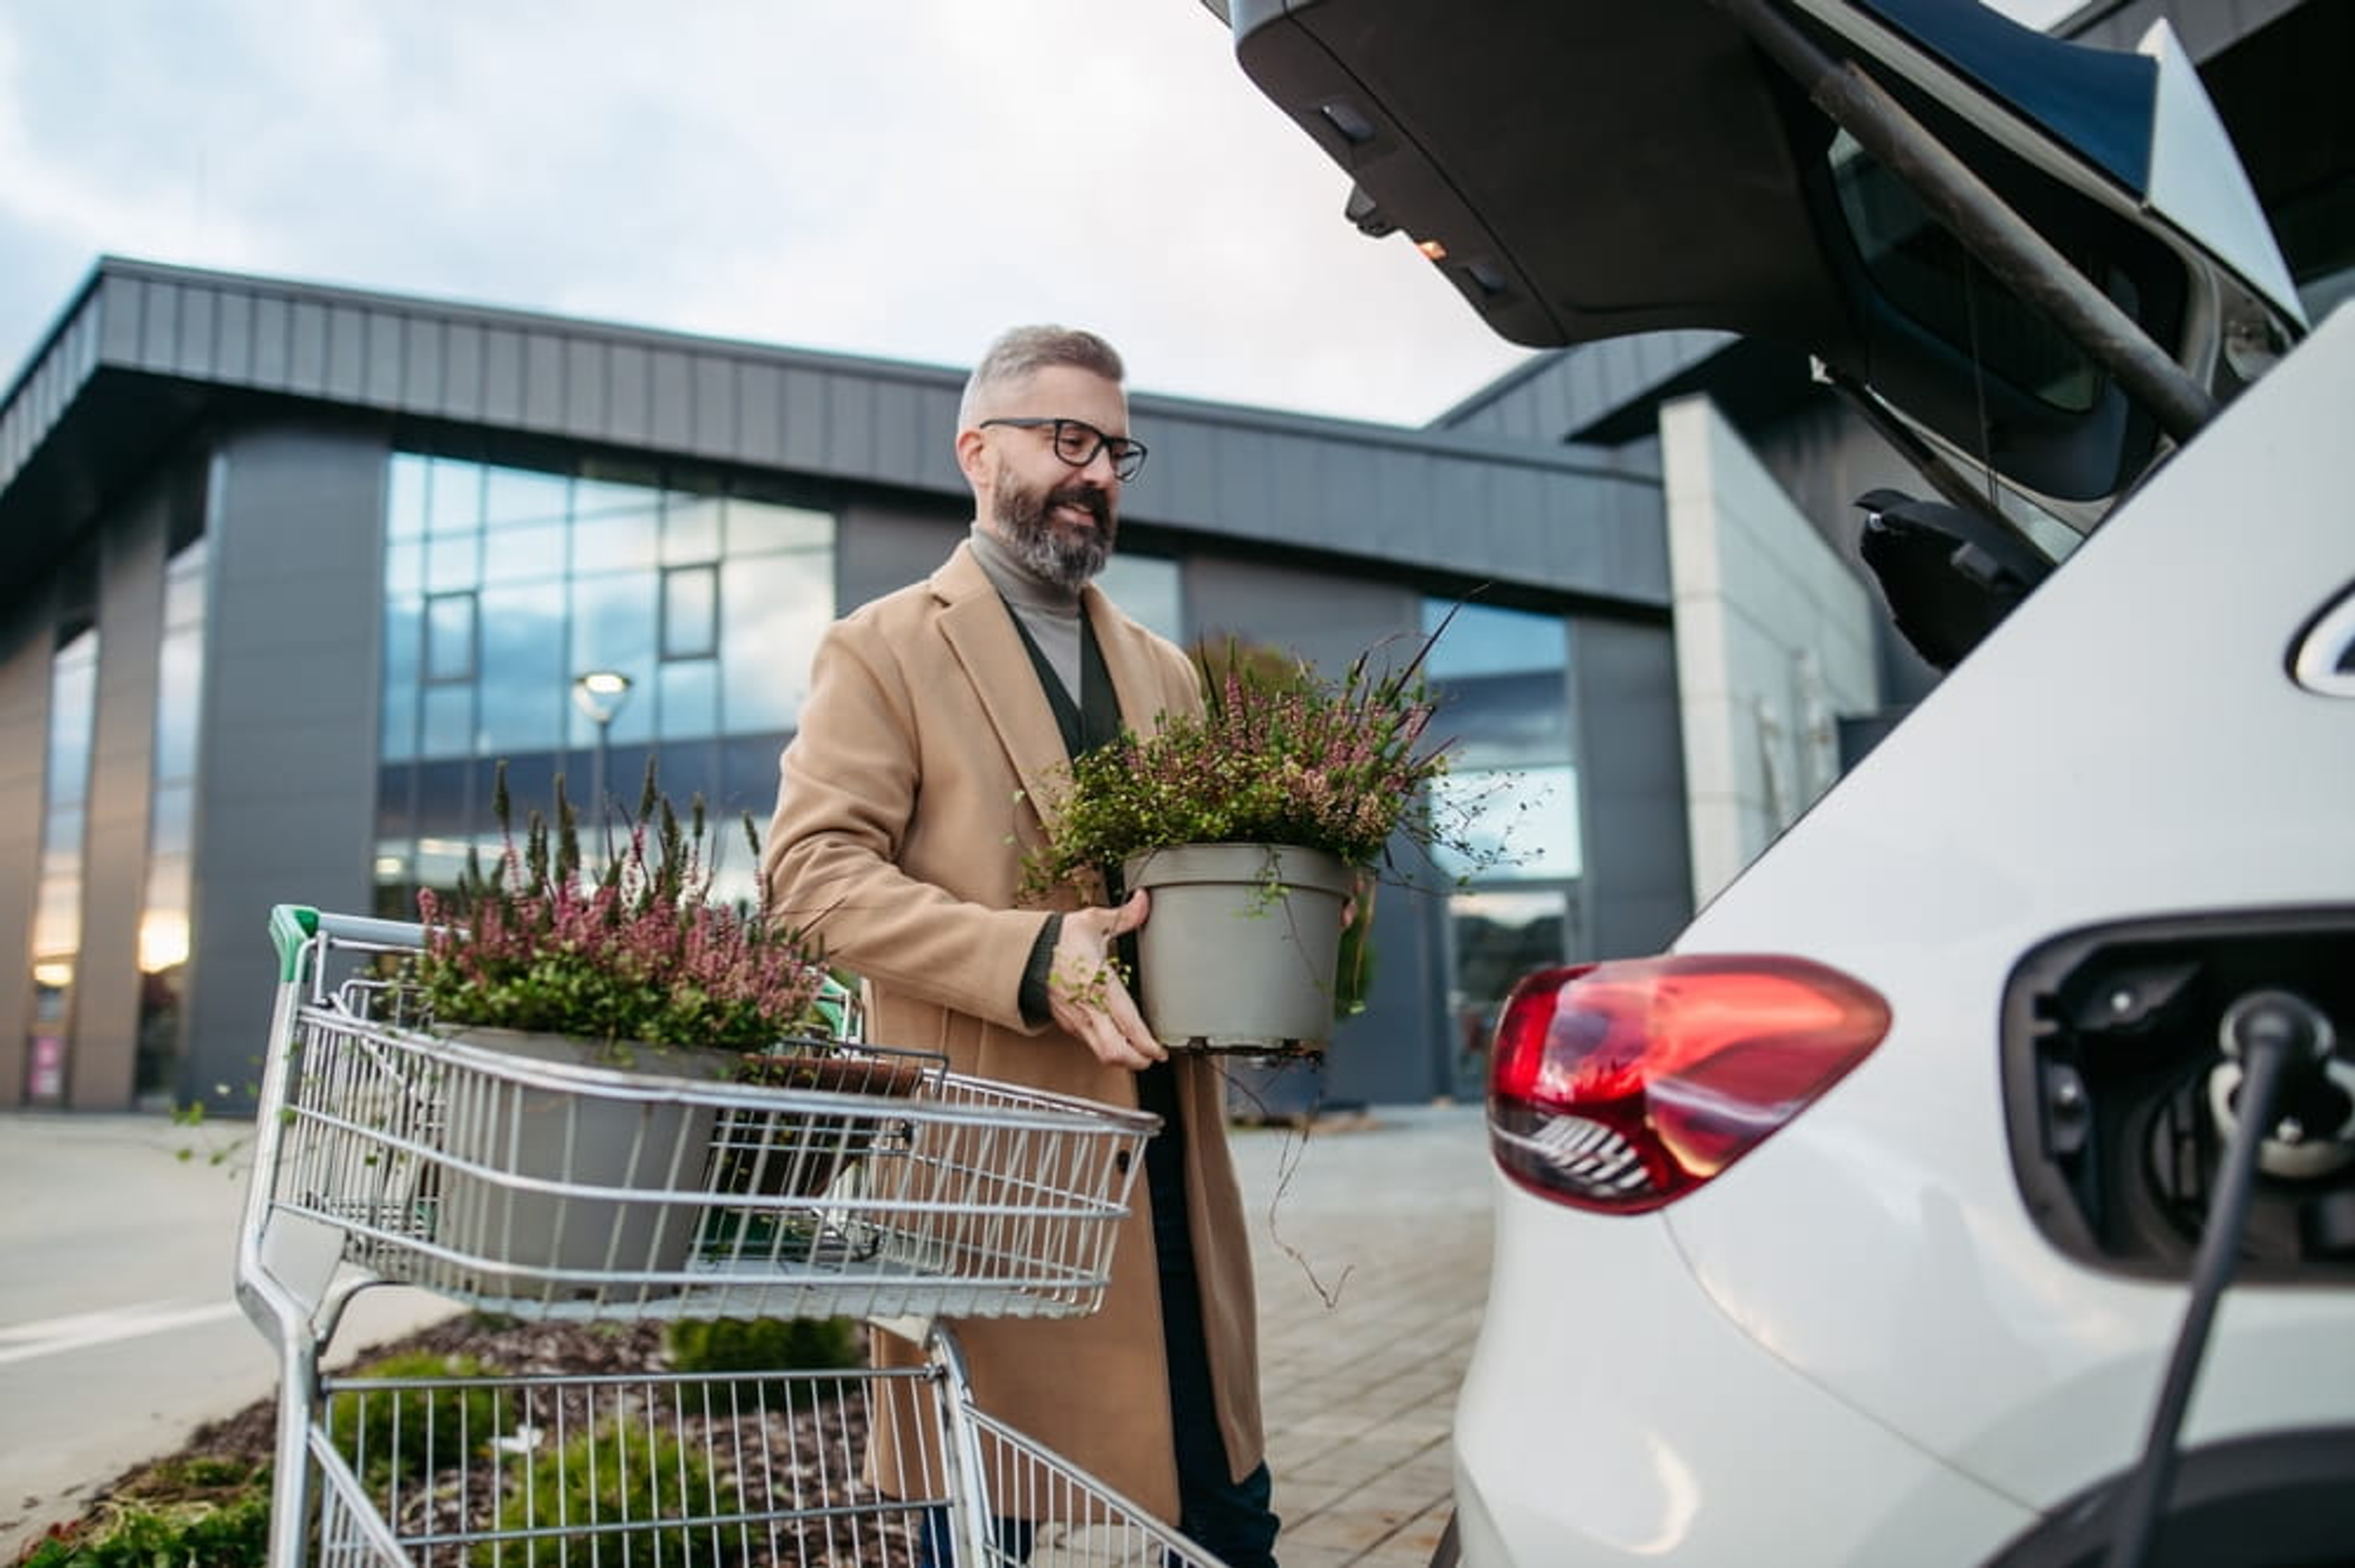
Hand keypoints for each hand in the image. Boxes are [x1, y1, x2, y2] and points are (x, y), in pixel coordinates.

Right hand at [1048, 890, 1166, 1070]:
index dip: (1146, 1042)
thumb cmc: (1056, 939)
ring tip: (1139, 1056)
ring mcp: (1076, 1019)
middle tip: (1152, 1057)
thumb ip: (1123, 916)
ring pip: (1100, 1053)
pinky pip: (1090, 1043)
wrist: (1020, 953)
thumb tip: (1143, 902)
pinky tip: (1116, 1040)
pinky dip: (1107, 1048)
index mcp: (1098, 983)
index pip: (1127, 1022)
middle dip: (1137, 1060)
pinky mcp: (1068, 1022)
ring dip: (1122, 1059)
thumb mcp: (1092, 922)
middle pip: (1114, 1051)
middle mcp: (1088, 1007)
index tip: (1159, 1051)